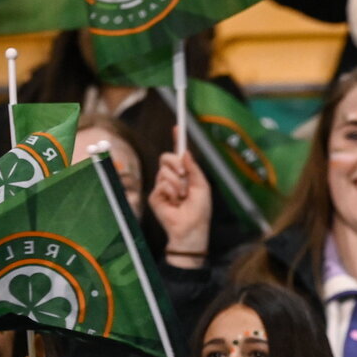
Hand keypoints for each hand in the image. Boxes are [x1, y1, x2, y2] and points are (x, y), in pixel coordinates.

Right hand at [148, 145, 211, 267]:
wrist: (191, 228)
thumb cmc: (200, 211)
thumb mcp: (202, 186)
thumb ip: (194, 168)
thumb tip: (185, 152)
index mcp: (184, 175)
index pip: (178, 155)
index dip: (177, 141)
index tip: (177, 127)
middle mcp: (172, 178)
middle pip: (166, 157)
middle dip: (175, 163)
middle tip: (184, 176)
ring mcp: (162, 186)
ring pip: (164, 170)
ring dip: (177, 183)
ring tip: (182, 197)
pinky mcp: (155, 196)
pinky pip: (161, 184)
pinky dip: (171, 192)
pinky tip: (174, 203)